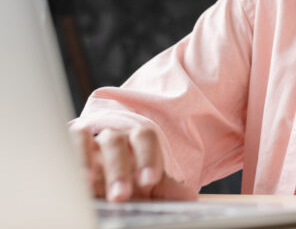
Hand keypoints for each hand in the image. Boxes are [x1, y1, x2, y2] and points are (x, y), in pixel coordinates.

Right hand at [71, 127, 195, 201]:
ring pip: (86, 139)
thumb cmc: (130, 183)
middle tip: (121, 195)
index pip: (145, 138)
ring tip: (88, 184)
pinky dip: (67, 155)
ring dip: (86, 160)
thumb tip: (190, 199)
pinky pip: (64, 143)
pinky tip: (68, 176)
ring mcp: (87, 143)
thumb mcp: (149, 189)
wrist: (104, 185)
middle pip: (117, 141)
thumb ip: (168, 192)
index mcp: (137, 142)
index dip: (148, 156)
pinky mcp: (65, 150)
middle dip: (119, 168)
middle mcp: (112, 139)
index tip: (150, 180)